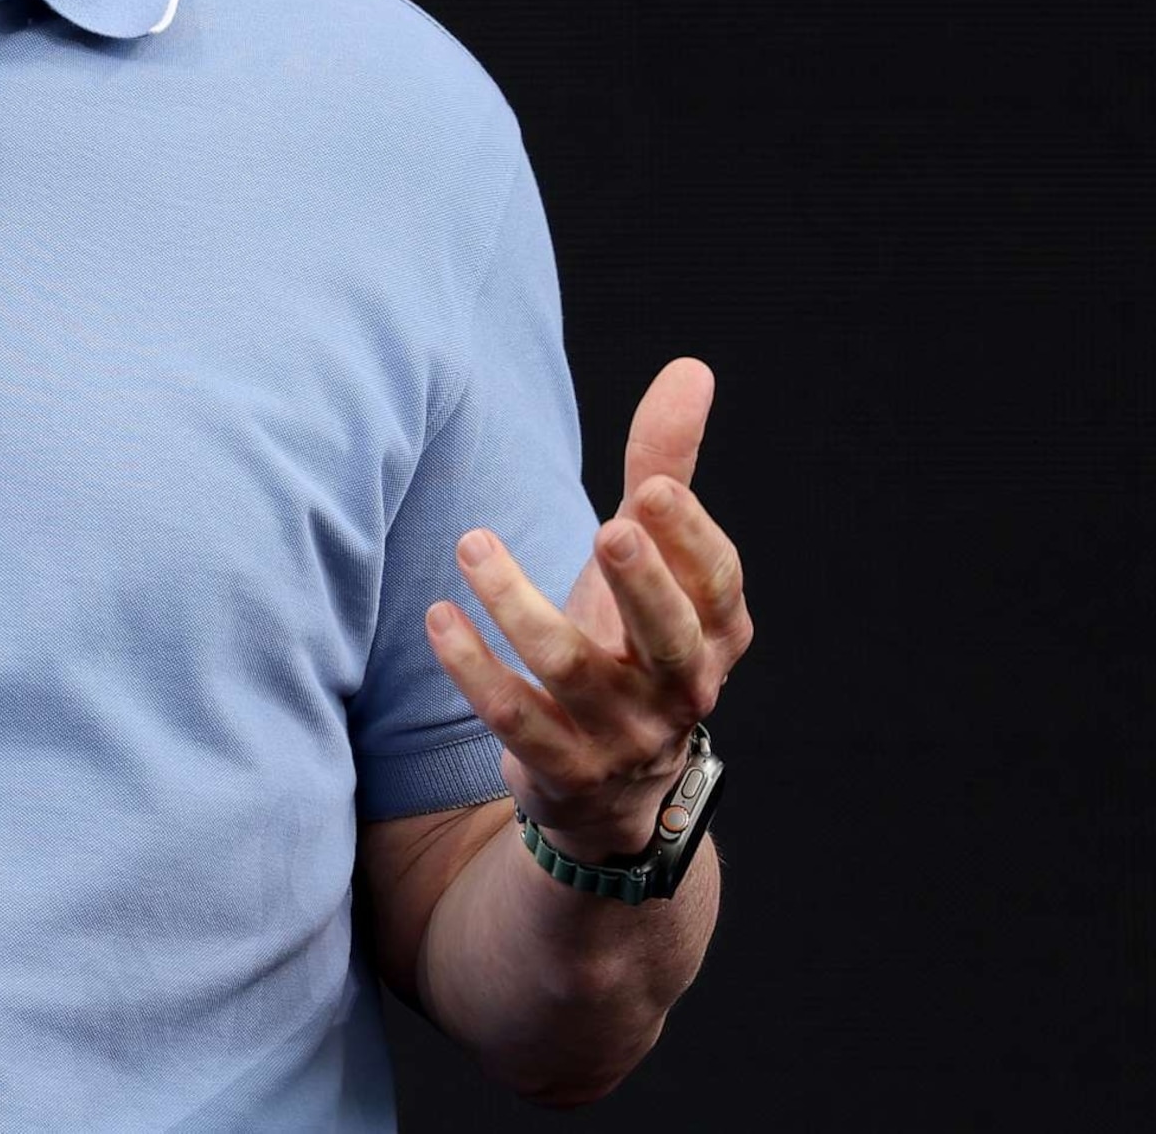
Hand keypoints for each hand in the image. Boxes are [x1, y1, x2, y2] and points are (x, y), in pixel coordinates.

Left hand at [422, 356, 751, 863]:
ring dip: (518, 605)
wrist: (614, 788)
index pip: (715, 584)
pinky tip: (440, 618)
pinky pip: (514, 718)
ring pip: (572, 669)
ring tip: (472, 544)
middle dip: (640, 584)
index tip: (655, 490)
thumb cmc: (631, 640)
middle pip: (666, 637)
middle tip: (609, 528)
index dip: (691, 538)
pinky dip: (474, 669)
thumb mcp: (653, 560)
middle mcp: (679, 688)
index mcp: (714, 633)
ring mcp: (621, 735)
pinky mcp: (561, 767)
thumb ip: (665, 468)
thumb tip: (691, 369)